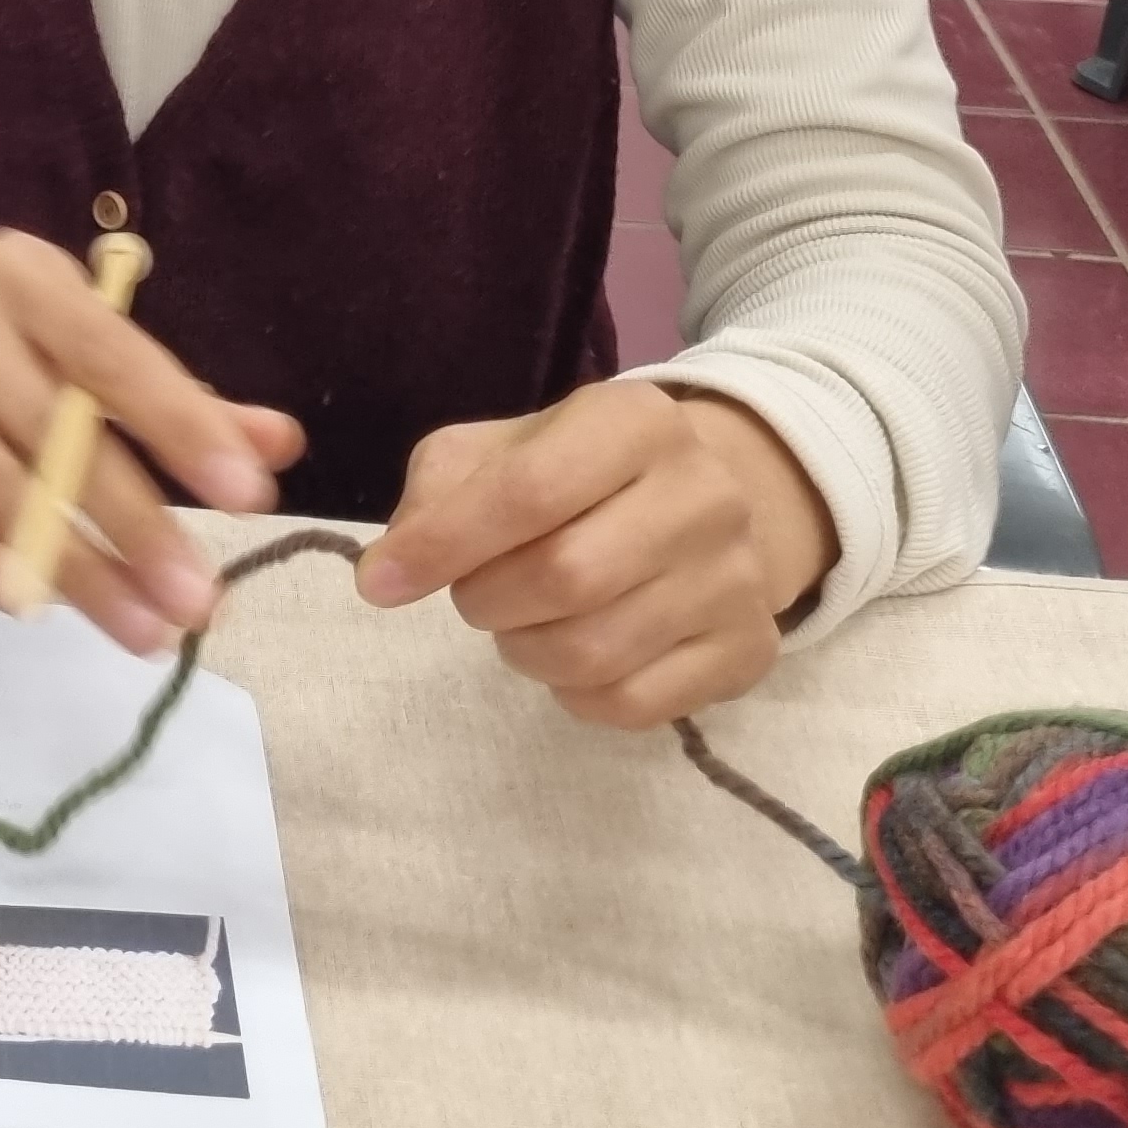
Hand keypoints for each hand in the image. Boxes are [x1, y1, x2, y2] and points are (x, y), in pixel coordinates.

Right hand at [0, 214, 306, 654]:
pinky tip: (33, 606)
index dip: (179, 422)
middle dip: (135, 523)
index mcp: (24, 281)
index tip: (248, 491)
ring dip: (75, 569)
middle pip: (55, 435)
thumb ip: (170, 383)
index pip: (111, 355)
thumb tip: (278, 445)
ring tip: (146, 633)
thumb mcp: (68, 312)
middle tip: (202, 600)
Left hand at [356, 382, 837, 726]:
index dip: (444, 545)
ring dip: (525, 650)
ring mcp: (736, 579)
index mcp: (635, 422)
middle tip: (473, 595)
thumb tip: (385, 573)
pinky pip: (632, 705)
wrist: (701, 505)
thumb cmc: (575, 474)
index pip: (528, 491)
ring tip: (521, 621)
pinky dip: (574, 693)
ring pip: (594, 652)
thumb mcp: (500, 451)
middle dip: (487, 600)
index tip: (380, 584)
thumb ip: (437, 494)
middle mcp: (703, 495)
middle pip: (565, 578)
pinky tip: (571, 655)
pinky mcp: (746, 652)